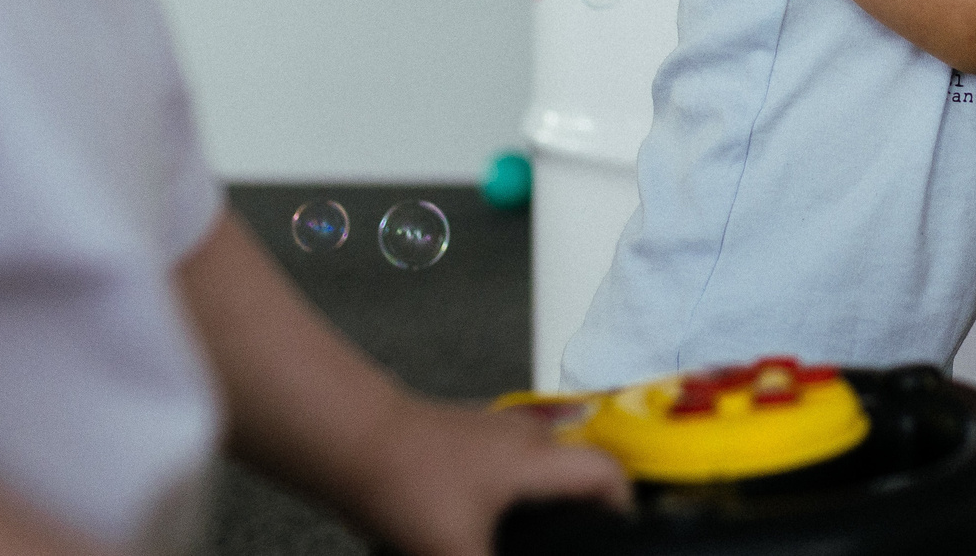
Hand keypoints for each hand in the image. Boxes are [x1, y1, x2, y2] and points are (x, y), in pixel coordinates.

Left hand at [355, 397, 629, 555]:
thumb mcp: (453, 551)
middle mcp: (524, 437)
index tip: (619, 534)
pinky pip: (510, 460)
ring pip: (544, 459)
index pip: (607, 471)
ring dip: (551, 493)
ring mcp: (494, 431)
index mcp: (536, 459)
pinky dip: (516, 487)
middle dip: (587, 503)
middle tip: (582, 537)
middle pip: (580, 463)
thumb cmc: (406, 483)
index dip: (623, 506)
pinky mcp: (465, 436)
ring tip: (542, 532)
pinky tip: (492, 516)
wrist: (352, 439)